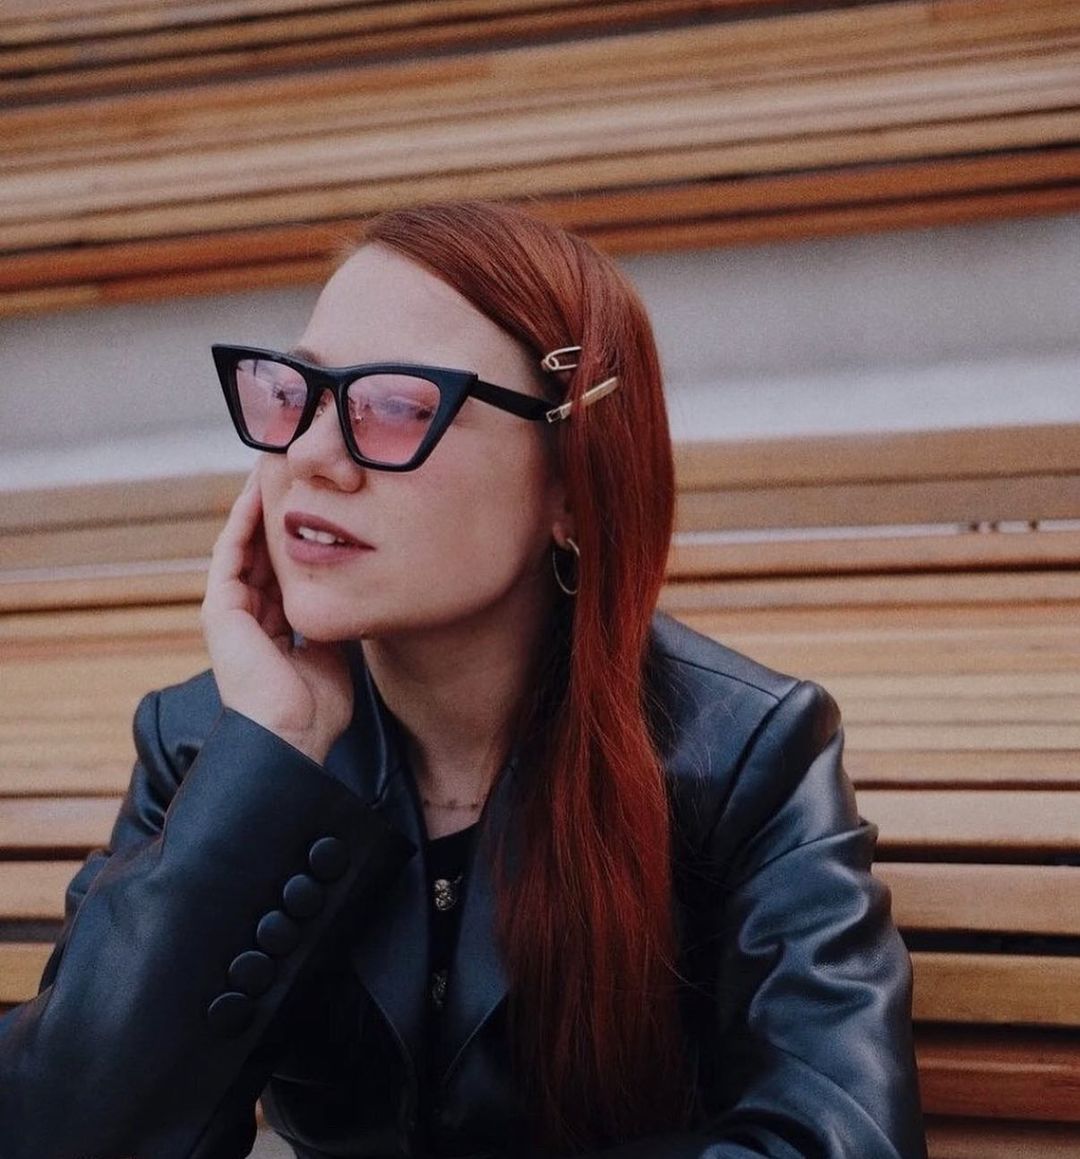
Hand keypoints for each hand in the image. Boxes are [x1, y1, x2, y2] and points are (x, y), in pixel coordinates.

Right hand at [200, 468, 352, 763]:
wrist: (291, 736)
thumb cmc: (316, 709)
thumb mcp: (334, 655)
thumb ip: (334, 623)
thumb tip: (353, 597)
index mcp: (273, 629)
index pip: (285, 572)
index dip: (300, 538)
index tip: (322, 506)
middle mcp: (249, 616)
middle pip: (263, 553)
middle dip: (281, 515)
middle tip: (299, 475)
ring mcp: (231, 611)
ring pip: (245, 545)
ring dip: (258, 508)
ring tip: (275, 470)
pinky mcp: (220, 608)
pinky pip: (231, 553)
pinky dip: (244, 521)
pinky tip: (259, 493)